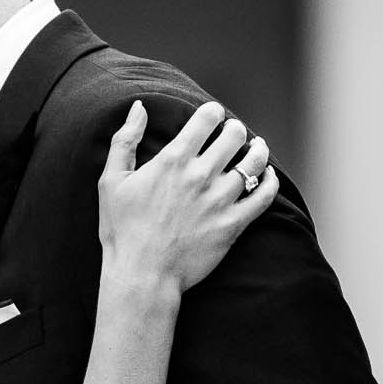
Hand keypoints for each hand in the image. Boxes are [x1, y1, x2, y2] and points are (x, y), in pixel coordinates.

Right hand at [96, 100, 279, 299]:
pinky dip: (270, 181)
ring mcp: (220, 201)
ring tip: (256, 148)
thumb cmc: (122, 230)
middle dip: (235, 129)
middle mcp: (200, 176)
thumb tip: (138, 108)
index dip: (213, 112)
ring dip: (257, 150)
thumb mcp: (112, 181)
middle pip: (234, 135)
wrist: (142, 275)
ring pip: (254, 162)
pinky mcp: (233, 225)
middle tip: (233, 132)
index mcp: (173, 161)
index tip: (214, 115)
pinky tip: (268, 176)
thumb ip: (124, 140)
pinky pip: (263, 196)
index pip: (206, 119)